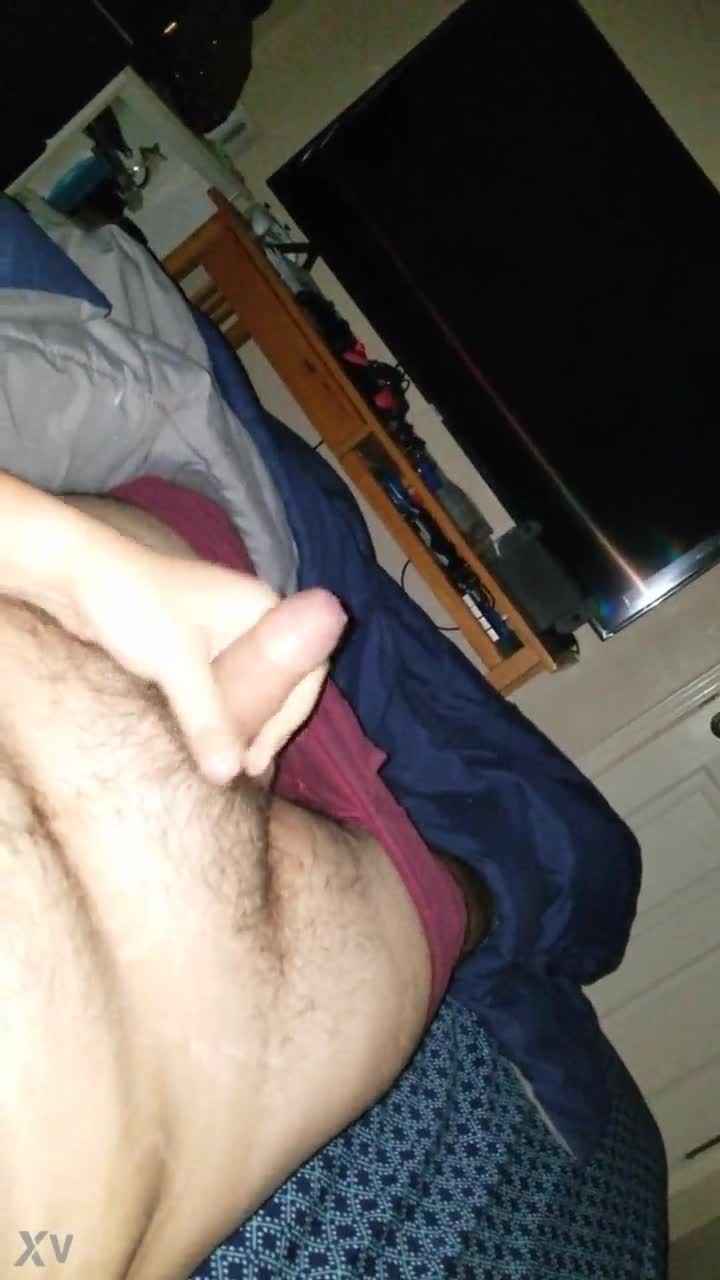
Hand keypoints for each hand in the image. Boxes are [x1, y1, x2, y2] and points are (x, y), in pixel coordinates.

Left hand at [0, 472, 346, 782]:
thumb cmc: (132, 604)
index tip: (258, 757)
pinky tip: (201, 738)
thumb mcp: (175, 665)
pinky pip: (219, 683)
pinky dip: (216, 710)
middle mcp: (246, 615)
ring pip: (248, 684)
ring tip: (224, 760)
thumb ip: (206, 719)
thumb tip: (229, 776)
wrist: (72, 573)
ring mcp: (217, 627)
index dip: (290, 719)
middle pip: (279, 680)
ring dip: (241, 720)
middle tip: (242, 766)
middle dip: (266, 724)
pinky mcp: (188, 641)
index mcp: (261, 606)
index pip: (306, 670)